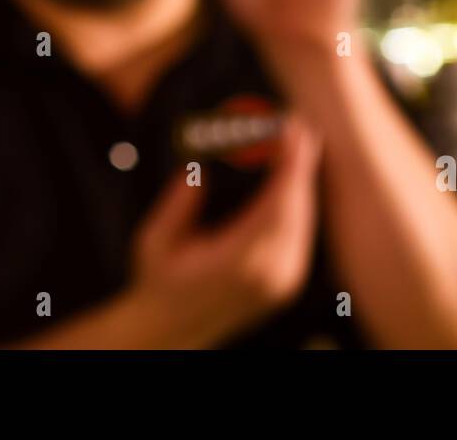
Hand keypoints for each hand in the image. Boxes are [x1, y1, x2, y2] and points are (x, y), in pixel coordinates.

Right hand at [128, 120, 321, 347]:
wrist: (171, 331)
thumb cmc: (158, 281)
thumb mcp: (153, 243)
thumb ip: (175, 206)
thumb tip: (195, 170)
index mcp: (239, 263)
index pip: (276, 207)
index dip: (290, 167)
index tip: (293, 132)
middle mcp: (270, 275)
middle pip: (297, 209)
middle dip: (300, 165)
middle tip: (297, 125)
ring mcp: (283, 282)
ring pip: (303, 220)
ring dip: (302, 180)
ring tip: (296, 142)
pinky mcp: (287, 283)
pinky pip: (300, 232)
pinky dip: (299, 200)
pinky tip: (294, 176)